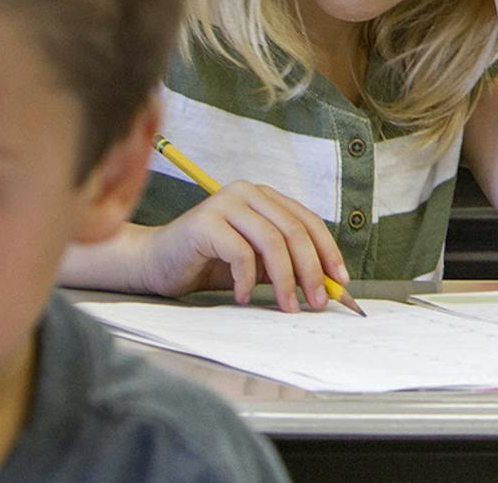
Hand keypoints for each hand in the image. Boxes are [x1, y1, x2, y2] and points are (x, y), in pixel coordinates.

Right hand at [140, 180, 349, 312]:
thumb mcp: (257, 264)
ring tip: (287, 306)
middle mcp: (248, 193)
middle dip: (312, 269)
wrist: (156, 263)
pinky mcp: (205, 222)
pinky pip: (240, 253)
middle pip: (294, 230)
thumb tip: (328, 286)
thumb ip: (286, 265)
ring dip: (285, 279)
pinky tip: (244, 298)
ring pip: (272, 241)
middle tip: (318, 301)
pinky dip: (247, 280)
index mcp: (265, 197)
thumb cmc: (210, 263)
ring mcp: (226, 203)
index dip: (328, 251)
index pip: (308, 221)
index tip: (341, 282)